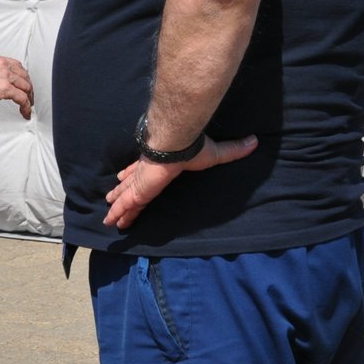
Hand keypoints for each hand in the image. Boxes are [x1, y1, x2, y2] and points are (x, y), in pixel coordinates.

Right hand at [0, 53, 32, 118]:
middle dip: (28, 86)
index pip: (16, 66)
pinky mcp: (6, 89)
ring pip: (26, 87)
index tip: (22, 82)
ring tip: (29, 105)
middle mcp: (3, 66)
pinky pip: (22, 98)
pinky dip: (26, 106)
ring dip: (29, 97)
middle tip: (28, 95)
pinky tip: (25, 112)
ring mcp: (6, 76)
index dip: (22, 75)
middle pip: (24, 75)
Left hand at [101, 135, 257, 231]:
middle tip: (112, 199)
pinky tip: (109, 222)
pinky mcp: (138, 190)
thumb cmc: (194, 147)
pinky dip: (117, 214)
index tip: (126, 177)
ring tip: (108, 216)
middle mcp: (146, 172)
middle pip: (131, 184)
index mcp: (160, 164)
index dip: (135, 175)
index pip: (145, 171)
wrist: (178, 141)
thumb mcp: (218, 153)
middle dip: (122, 192)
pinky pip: (125, 206)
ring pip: (125, 197)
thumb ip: (234, 150)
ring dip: (117, 206)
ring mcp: (140, 181)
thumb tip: (255, 141)